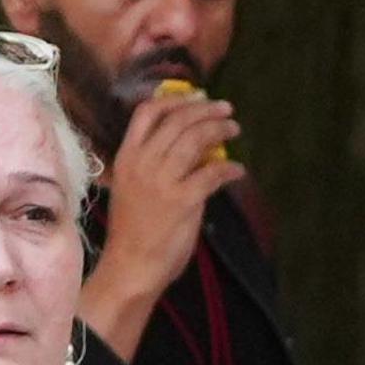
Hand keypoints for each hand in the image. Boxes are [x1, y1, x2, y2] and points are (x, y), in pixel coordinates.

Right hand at [94, 88, 248, 316]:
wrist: (130, 267)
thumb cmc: (132, 232)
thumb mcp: (133, 188)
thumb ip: (156, 166)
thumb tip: (193, 150)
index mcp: (126, 157)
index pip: (147, 113)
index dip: (174, 99)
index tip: (196, 97)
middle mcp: (142, 163)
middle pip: (177, 120)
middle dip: (206, 110)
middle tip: (226, 109)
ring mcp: (161, 181)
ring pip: (195, 139)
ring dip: (219, 130)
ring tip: (234, 129)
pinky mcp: (182, 200)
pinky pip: (212, 173)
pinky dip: (228, 169)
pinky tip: (237, 171)